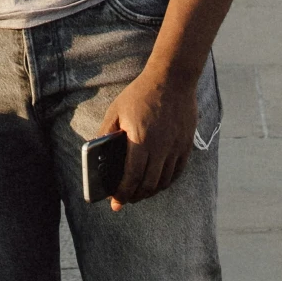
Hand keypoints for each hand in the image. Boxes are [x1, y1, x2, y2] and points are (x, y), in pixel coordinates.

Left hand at [99, 65, 198, 208]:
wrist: (172, 79)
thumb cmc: (140, 94)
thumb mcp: (116, 110)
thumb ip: (105, 132)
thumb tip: (95, 154)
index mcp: (140, 139)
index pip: (132, 177)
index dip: (123, 193)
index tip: (116, 201)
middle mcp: (160, 147)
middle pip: (148, 184)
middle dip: (135, 196)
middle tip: (126, 199)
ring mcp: (176, 147)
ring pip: (164, 181)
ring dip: (150, 191)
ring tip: (140, 193)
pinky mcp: (186, 145)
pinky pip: (177, 172)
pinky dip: (166, 182)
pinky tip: (157, 182)